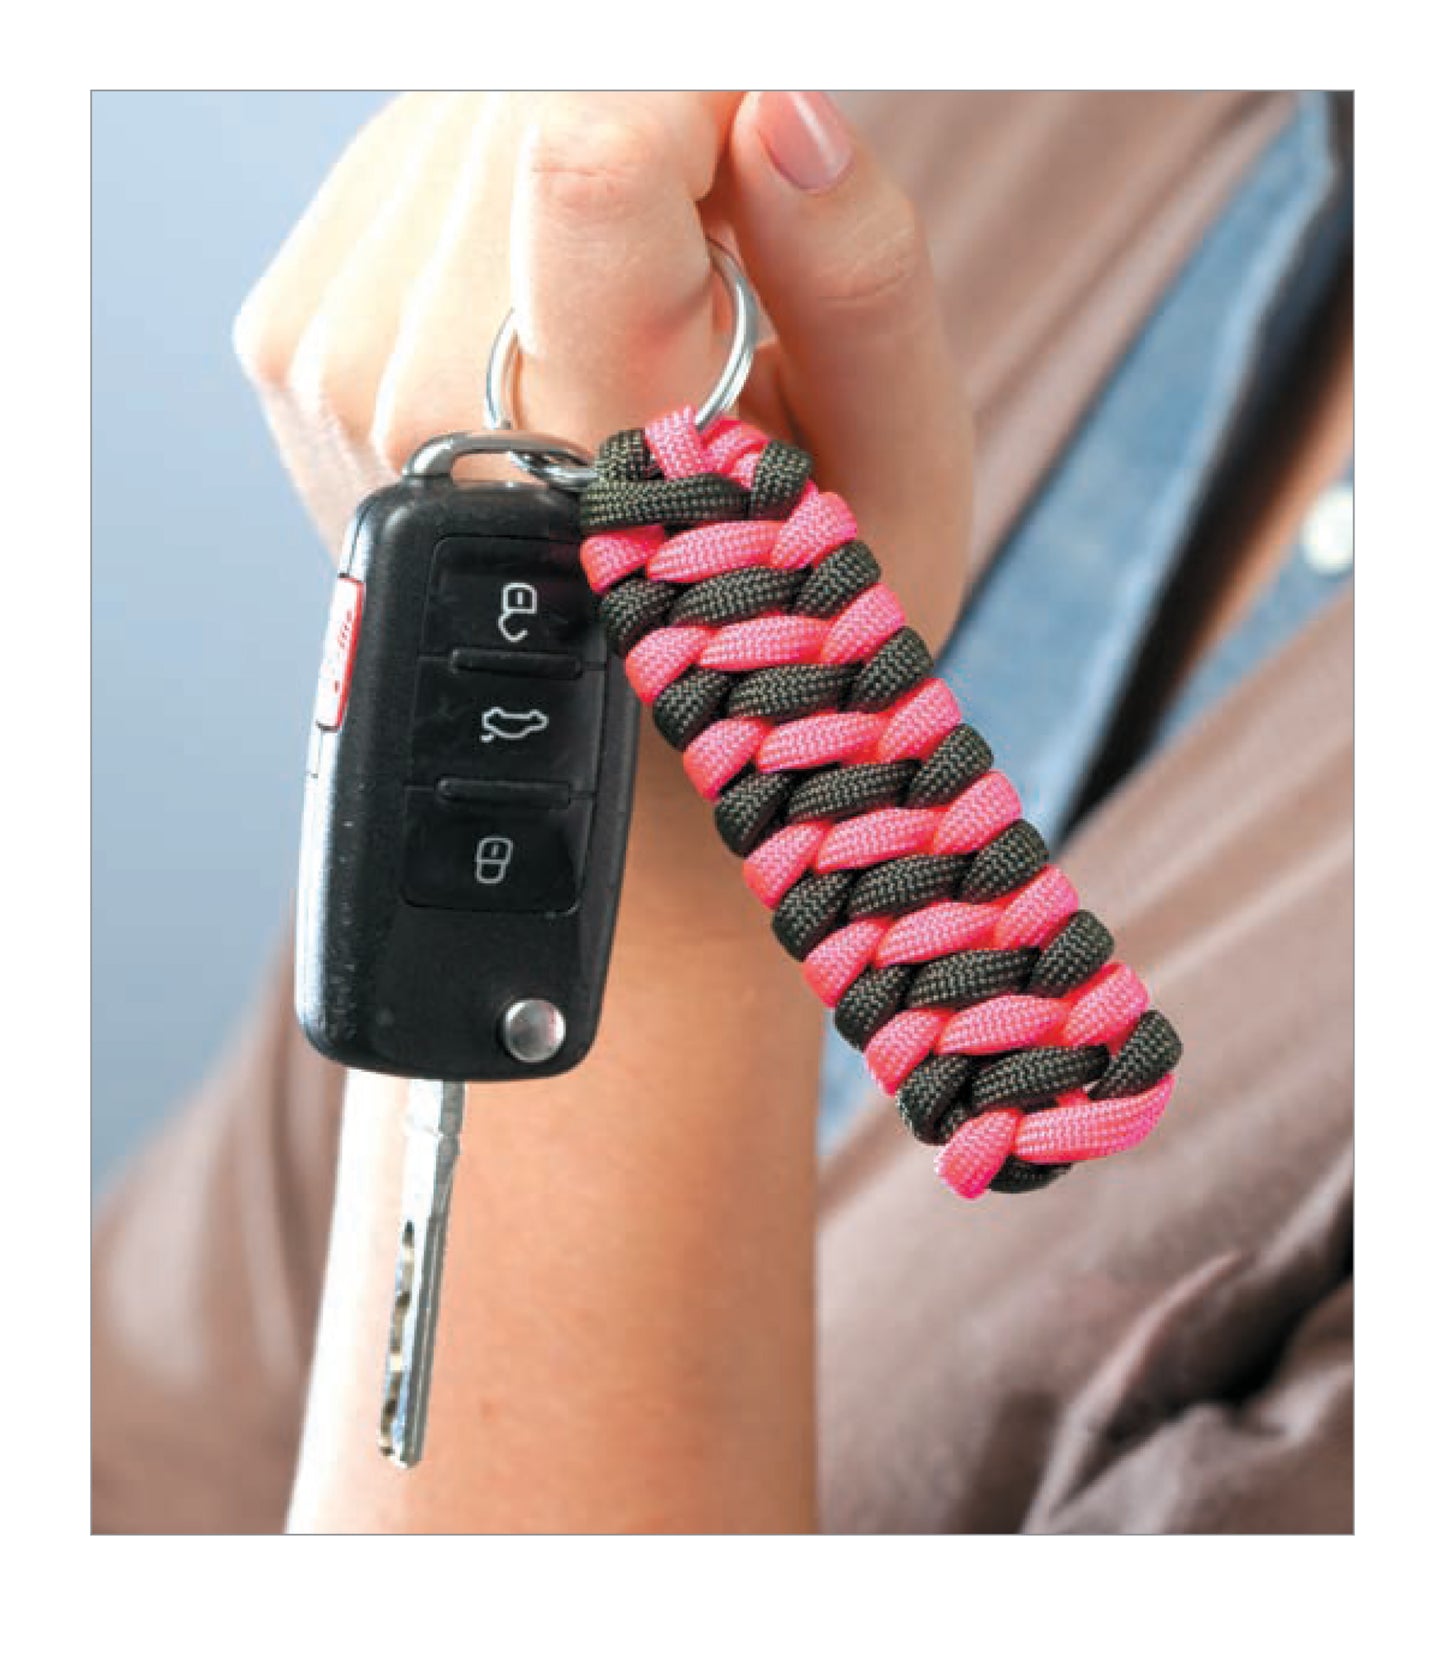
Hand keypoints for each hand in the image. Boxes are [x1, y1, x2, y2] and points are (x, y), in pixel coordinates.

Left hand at [242, 93, 973, 1531]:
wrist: (608, 787)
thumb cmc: (770, 659)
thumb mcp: (886, 491)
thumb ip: (856, 280)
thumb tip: (788, 99)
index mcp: (581, 465)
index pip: (583, 158)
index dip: (701, 102)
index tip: (773, 151)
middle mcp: (411, 420)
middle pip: (524, 109)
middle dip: (656, 129)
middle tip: (729, 259)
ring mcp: (328, 379)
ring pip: (455, 114)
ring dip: (578, 147)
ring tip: (654, 300)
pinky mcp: (293, 342)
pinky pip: (401, 161)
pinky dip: (501, 180)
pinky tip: (561, 290)